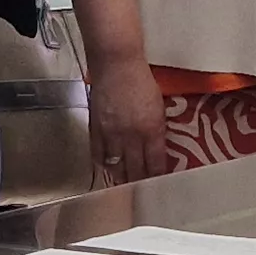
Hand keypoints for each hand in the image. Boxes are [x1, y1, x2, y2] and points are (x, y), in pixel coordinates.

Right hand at [89, 58, 165, 184]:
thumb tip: (156, 148)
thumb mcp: (158, 106)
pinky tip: (107, 167)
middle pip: (136, 170)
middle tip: (141, 190)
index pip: (156, 164)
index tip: (159, 184)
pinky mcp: (96, 129)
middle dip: (139, 183)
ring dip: (121, 177)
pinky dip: (103, 164)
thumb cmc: (142, 80)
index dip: (158, 178)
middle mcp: (132, 137)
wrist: (117, 64)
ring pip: (116, 166)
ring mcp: (112, 134)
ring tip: (124, 183)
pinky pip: (98, 154)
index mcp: (152, 130)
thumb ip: (156, 129)